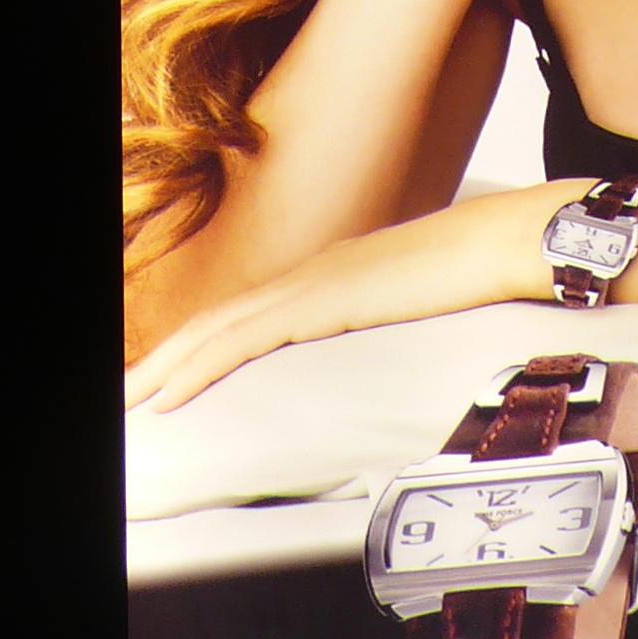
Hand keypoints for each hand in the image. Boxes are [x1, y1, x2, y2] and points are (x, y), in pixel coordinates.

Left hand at [123, 185, 562, 409]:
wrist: (508, 241)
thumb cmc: (481, 272)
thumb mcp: (423, 302)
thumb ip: (394, 319)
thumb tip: (390, 351)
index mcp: (332, 273)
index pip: (249, 312)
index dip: (202, 344)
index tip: (171, 374)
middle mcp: (311, 271)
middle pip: (217, 318)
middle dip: (165, 358)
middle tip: (129, 392)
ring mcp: (313, 281)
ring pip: (217, 327)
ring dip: (167, 366)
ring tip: (132, 397)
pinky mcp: (322, 299)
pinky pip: (244, 338)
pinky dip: (199, 366)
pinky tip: (172, 392)